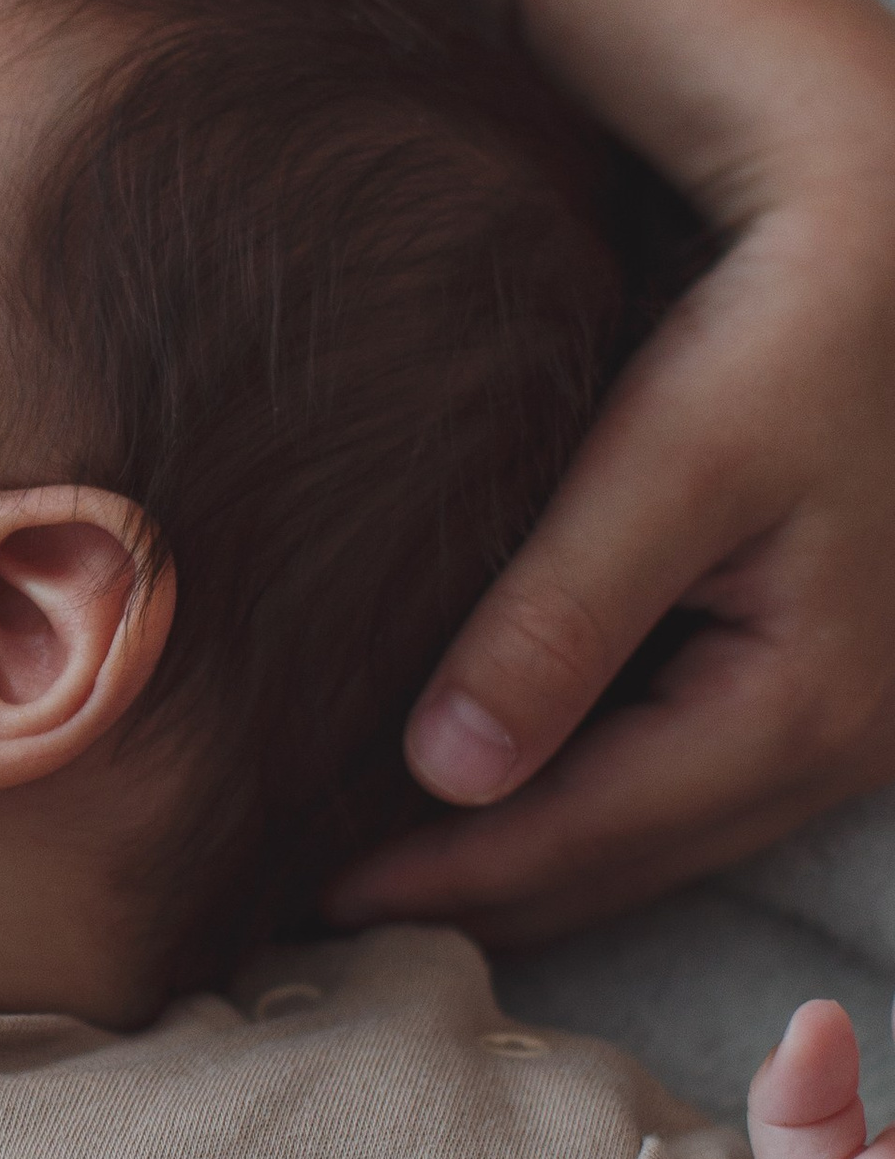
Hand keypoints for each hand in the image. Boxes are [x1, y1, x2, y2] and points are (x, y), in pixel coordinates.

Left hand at [331, 162, 894, 945]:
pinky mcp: (831, 676)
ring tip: (392, 868)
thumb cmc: (790, 325)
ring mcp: (851, 717)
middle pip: (632, 861)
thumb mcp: (677, 459)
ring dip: (532, 857)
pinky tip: (498, 784)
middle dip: (486, 893)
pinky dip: (586, 794)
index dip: (453, 875)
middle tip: (328, 911)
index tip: (320, 897)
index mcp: (809, 707)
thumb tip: (448, 770)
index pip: (594, 835)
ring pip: (662, 832)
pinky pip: (689, 774)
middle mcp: (847, 741)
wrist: (889, 248)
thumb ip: (562, 614)